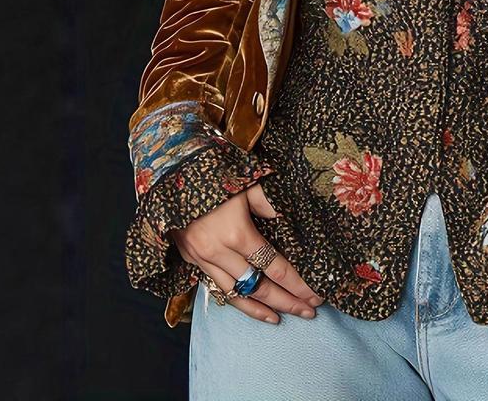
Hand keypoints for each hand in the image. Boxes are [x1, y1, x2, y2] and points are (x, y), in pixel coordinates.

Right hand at [170, 183, 322, 323]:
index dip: (297, 284)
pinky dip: (241, 303)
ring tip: (289, 315)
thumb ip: (271, 204)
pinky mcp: (192, 261)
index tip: (315, 295)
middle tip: (310, 311)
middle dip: (288, 301)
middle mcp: (218, 252)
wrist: (172, 173)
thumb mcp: (249, 183)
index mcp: (236, 233)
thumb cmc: (215, 172)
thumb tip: (292, 222)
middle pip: (259, 286)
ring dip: (266, 308)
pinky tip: (258, 310)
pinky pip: (220, 290)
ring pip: (238, 295)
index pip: (274, 267)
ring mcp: (202, 260)